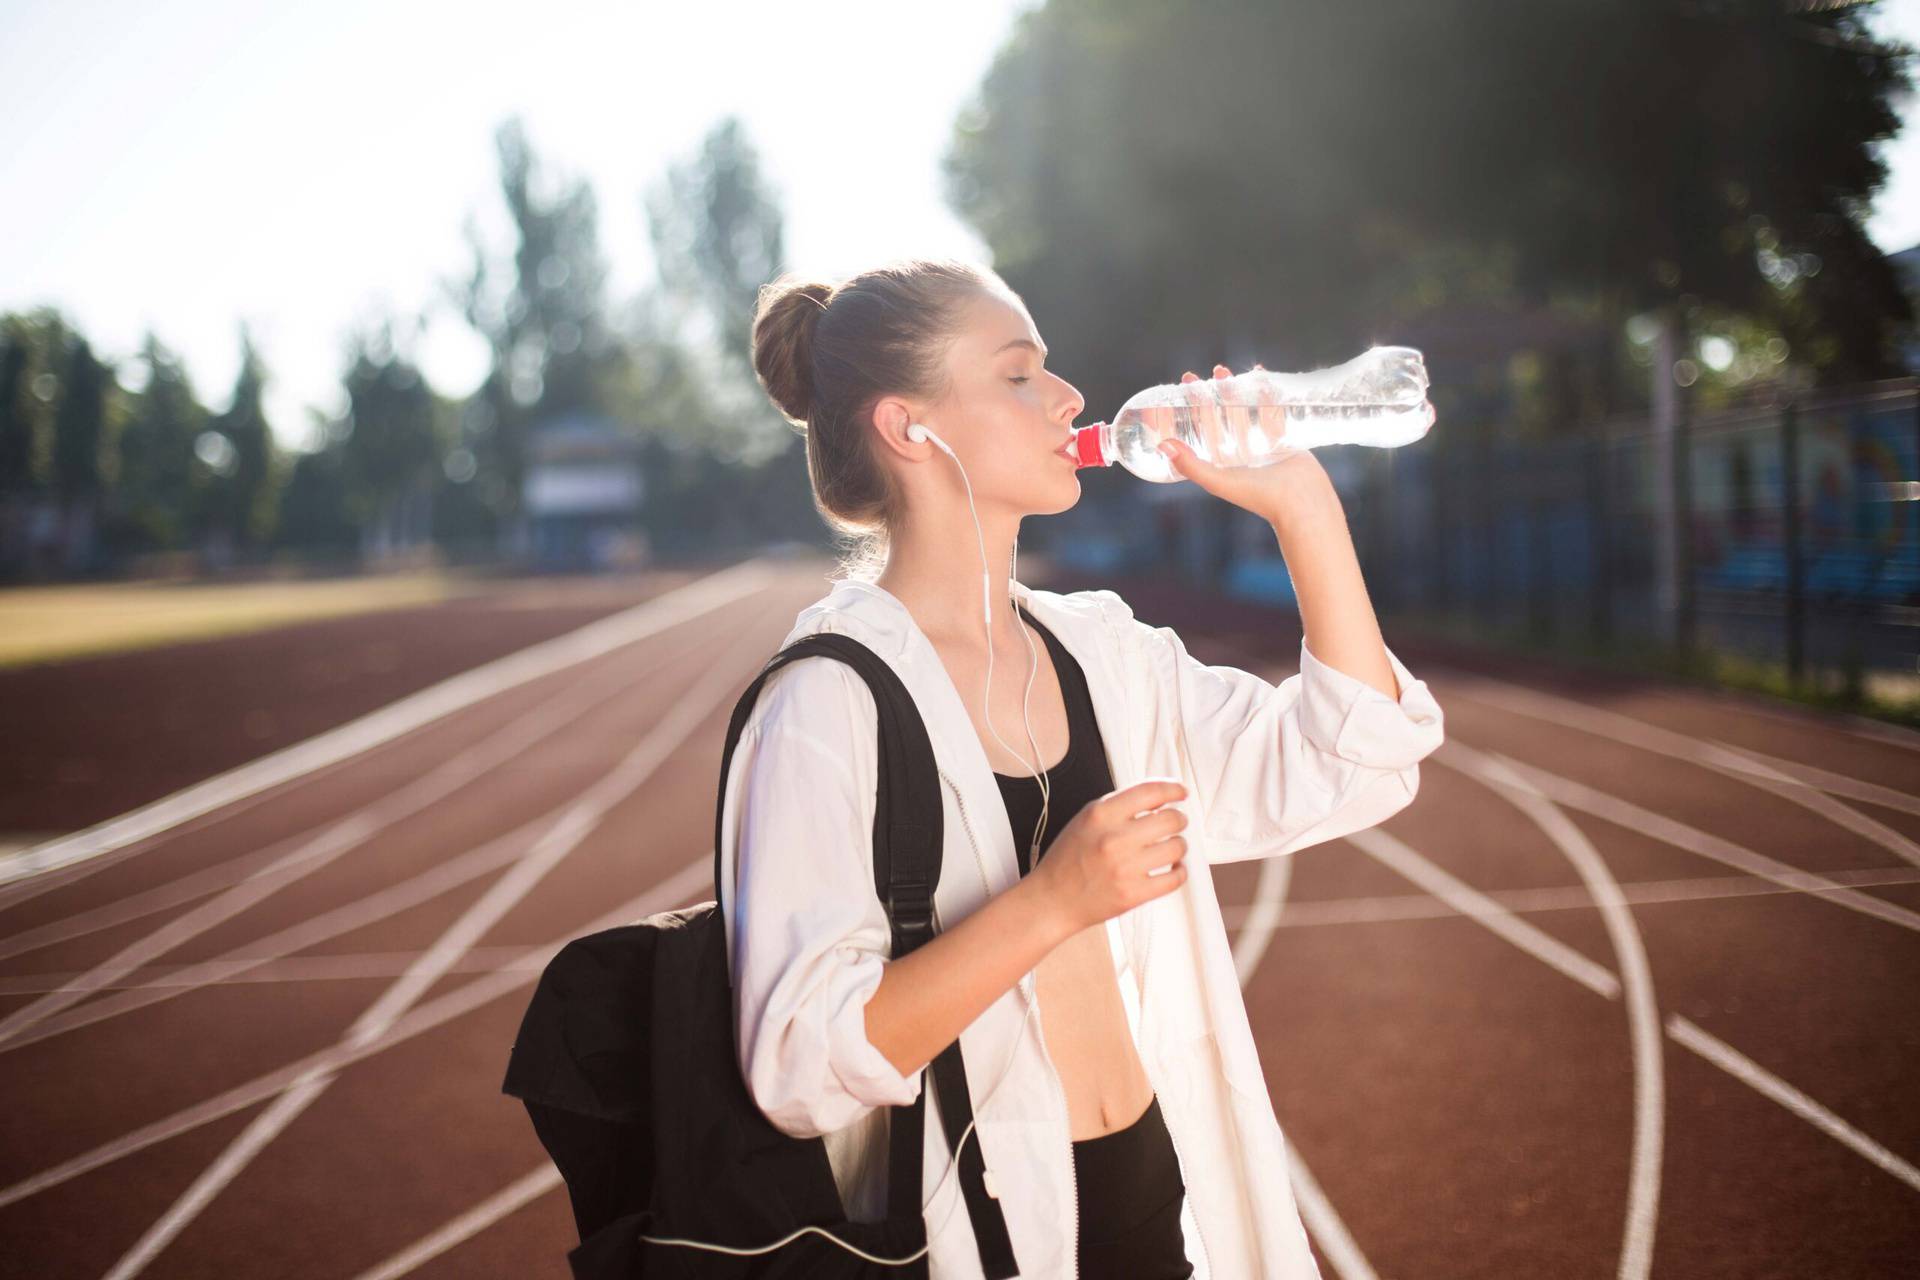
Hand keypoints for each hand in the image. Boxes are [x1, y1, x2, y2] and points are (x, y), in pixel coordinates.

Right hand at [1025, 779, 1190, 932]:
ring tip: (1169, 847)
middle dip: (1178, 819)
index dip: (1173, 788)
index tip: (1180, 792)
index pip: (1150, 791)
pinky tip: (1171, 868)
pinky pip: (1175, 878)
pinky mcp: (1133, 894)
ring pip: (1177, 847)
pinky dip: (1179, 871)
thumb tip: (1158, 796)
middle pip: (1170, 819)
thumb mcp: (1085, 819)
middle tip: (1175, 823)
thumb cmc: (1068, 859)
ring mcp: (1125, 868)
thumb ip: (1119, 806)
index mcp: (1100, 815)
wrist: (1052, 899)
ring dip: (1178, 845)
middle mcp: (1113, 839)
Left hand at [1160, 363, 1329, 522]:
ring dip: (1230, 390)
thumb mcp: (1218, 481)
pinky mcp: (1282, 437)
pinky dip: (1263, 392)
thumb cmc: (1260, 496)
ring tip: (1220, 370)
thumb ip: (1191, 465)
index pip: (1195, 436)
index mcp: (1220, 465)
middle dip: (1203, 397)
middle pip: (1215, 419)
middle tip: (1190, 377)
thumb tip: (1163, 445)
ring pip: (1241, 411)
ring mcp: (1260, 444)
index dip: (1181, 417)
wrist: (1302, 502)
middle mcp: (1238, 454)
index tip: (1169, 398)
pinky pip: (1270, 410)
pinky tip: (1257, 374)